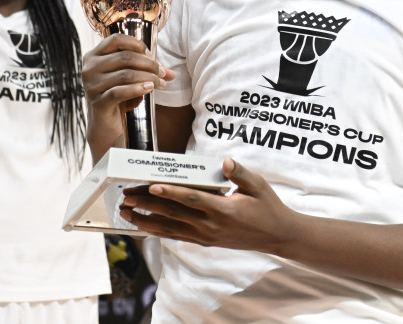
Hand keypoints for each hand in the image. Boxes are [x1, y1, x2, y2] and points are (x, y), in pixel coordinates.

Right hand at [82, 34, 173, 135]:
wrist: (105, 125)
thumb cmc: (117, 97)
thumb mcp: (129, 79)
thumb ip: (147, 71)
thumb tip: (171, 74)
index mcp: (93, 56)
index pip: (116, 39)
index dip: (136, 44)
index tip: (151, 55)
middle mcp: (89, 69)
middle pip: (124, 57)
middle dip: (148, 64)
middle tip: (162, 73)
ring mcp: (91, 86)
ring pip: (125, 74)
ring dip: (148, 77)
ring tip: (160, 83)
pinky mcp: (98, 103)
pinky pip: (120, 92)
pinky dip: (138, 89)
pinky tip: (149, 89)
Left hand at [120, 158, 288, 251]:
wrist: (276, 236)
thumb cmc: (267, 206)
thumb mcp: (258, 186)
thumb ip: (240, 173)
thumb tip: (225, 162)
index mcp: (223, 210)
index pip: (192, 200)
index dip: (171, 193)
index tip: (152, 186)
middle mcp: (211, 226)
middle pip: (174, 214)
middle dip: (148, 204)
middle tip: (127, 196)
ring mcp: (206, 236)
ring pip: (170, 228)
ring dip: (146, 220)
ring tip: (126, 213)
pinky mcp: (204, 241)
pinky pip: (176, 236)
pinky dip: (158, 231)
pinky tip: (143, 225)